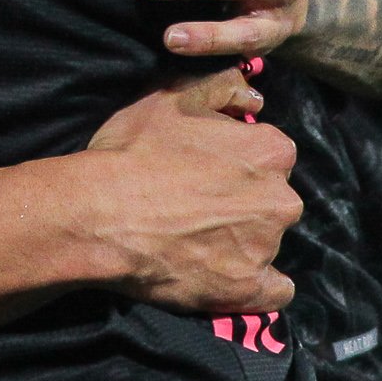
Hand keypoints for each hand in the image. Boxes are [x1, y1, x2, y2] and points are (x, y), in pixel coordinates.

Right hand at [77, 69, 301, 314]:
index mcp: (271, 150)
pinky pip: (273, 292)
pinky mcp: (249, 290)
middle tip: (200, 204)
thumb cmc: (134, 151)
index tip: (209, 167)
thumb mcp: (172, 98)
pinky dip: (256, 285)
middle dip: (246, 200)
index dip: (239, 159)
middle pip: (273, 198)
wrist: (100, 214)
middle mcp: (281, 199)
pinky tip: (227, 276)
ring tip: (195, 240)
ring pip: (267, 241)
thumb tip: (254, 96)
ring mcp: (267, 248)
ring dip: (242, 240)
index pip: (272, 153)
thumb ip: (222, 88)